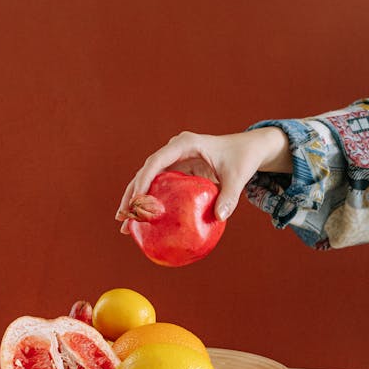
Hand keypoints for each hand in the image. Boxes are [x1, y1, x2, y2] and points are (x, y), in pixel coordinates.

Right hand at [116, 127, 291, 231]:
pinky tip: (143, 222)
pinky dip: (149, 202)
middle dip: (132, 194)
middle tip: (122, 217)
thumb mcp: (238, 177)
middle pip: (145, 171)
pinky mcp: (177, 171)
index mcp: (185, 144)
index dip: (144, 179)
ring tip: (124, 225)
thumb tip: (219, 217)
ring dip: (135, 201)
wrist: (246, 149)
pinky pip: (158, 187)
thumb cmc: (242, 159)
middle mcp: (174, 150)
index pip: (157, 160)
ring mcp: (173, 160)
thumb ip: (229, 196)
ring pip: (147, 179)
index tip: (137, 200)